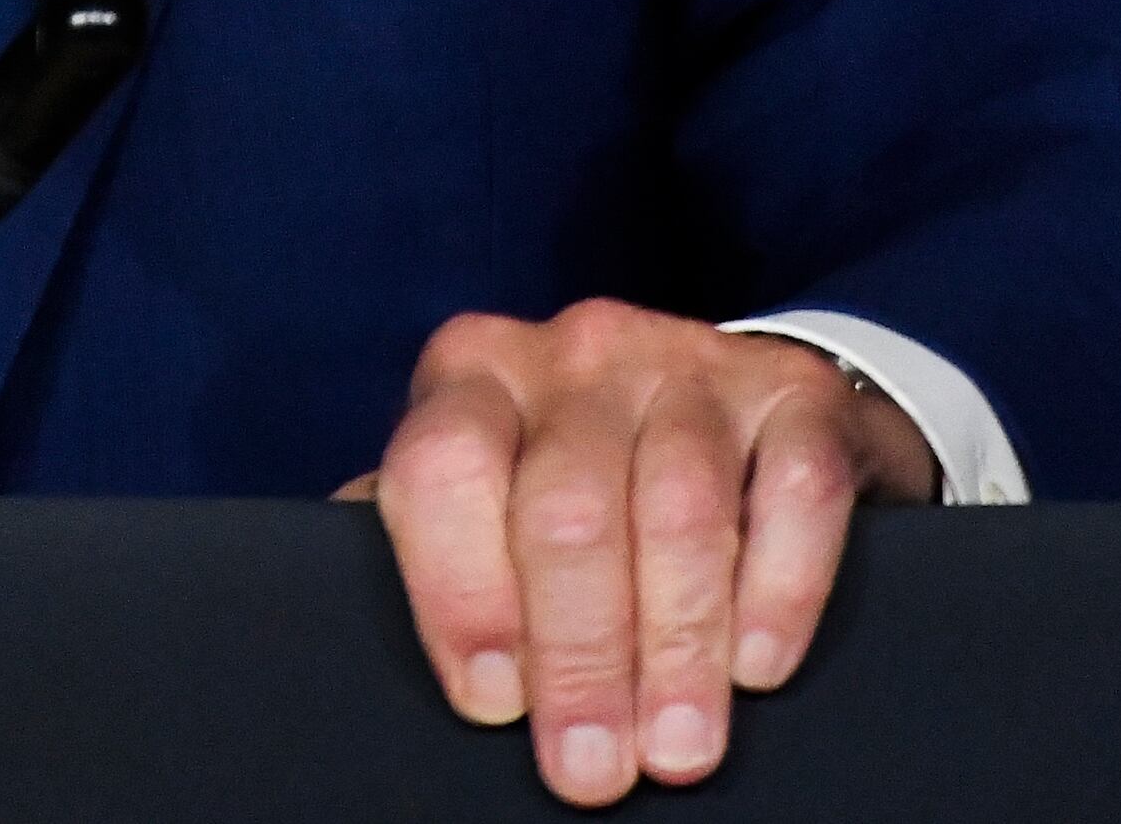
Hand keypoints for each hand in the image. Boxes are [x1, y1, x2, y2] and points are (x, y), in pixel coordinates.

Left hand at [347, 303, 935, 806]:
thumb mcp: (491, 488)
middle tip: (591, 768)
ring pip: (678, 506)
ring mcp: (689, 362)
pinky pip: (793, 488)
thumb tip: (326, 617)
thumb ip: (429, 538)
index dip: (461, 591)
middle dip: (578, 655)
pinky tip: (758, 664)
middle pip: (565, 506)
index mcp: (473, 375)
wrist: (740, 406)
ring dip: (677, 645)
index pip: (443, 468)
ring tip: (675, 748)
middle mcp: (576, 351)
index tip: (490, 700)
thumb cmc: (584, 477)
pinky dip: (778, 586)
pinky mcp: (794, 391)